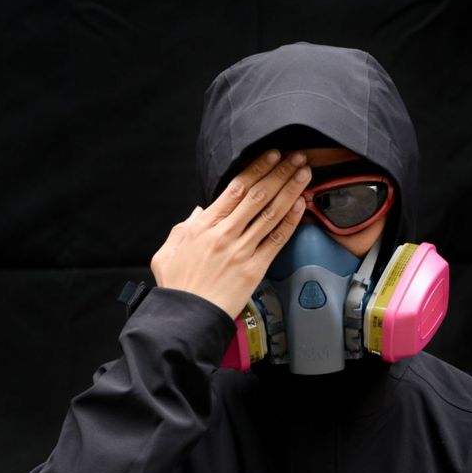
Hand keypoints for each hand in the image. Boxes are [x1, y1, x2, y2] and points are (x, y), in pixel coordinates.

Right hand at [150, 149, 310, 318]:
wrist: (188, 317)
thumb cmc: (177, 287)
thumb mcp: (167, 252)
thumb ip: (182, 228)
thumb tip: (197, 212)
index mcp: (203, 226)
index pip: (235, 188)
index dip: (257, 169)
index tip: (271, 156)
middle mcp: (224, 234)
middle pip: (258, 195)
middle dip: (280, 172)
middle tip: (296, 157)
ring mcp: (241, 250)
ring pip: (270, 213)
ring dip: (290, 190)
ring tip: (304, 173)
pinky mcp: (254, 269)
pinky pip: (276, 239)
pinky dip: (290, 220)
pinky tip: (301, 205)